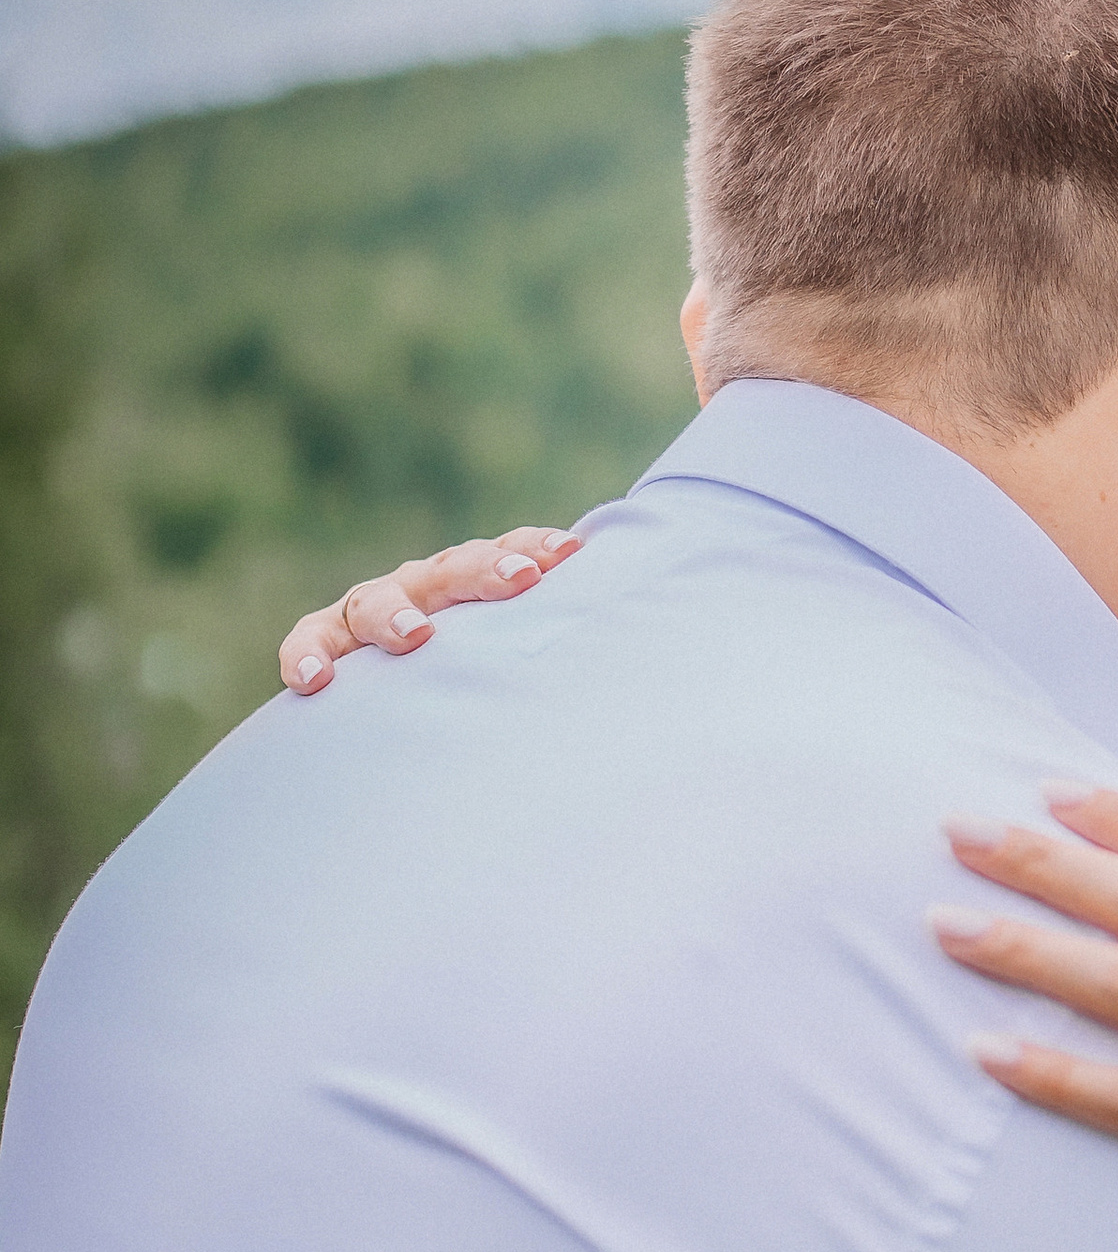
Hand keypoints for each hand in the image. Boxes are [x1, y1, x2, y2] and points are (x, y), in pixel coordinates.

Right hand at [279, 527, 580, 692]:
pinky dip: (307, 654)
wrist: (417, 702)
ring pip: (375, 598)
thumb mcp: (534, 656)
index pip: (511, 552)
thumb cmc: (495, 679)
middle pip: (453, 568)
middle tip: (519, 582)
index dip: (536, 548)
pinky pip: (310, 640)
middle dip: (485, 571)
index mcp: (480, 580)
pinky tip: (313, 684)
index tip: (569, 556)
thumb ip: (575, 644)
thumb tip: (677, 651)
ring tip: (415, 640)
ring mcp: (374, 609)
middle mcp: (429, 587)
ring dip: (394, 615)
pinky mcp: (328, 641)